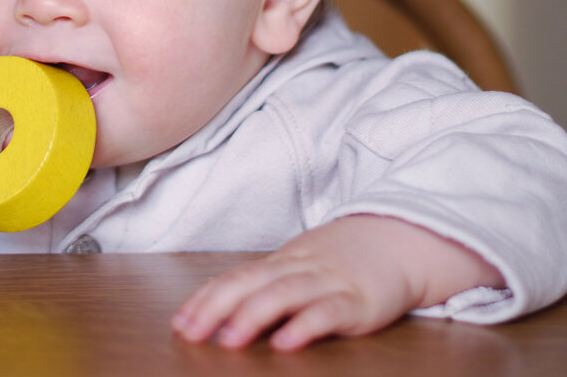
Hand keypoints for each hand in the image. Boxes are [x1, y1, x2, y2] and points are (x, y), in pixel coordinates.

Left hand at [171, 215, 504, 350]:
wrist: (401, 239)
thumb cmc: (343, 261)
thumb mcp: (301, 269)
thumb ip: (268, 288)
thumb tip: (224, 313)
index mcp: (280, 263)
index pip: (235, 278)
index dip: (205, 299)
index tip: (180, 323)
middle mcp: (298, 268)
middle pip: (250, 283)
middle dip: (215, 308)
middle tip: (190, 332)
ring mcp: (328, 281)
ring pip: (283, 294)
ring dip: (252, 315)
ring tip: (228, 340)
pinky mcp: (357, 301)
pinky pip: (328, 312)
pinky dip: (304, 326)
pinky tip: (285, 342)